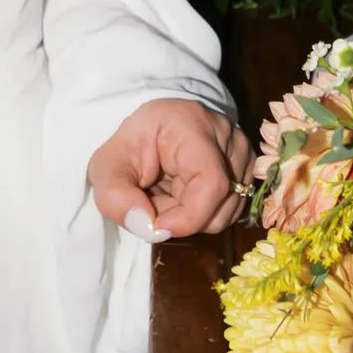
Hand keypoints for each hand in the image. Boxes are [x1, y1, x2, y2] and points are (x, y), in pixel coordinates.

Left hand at [88, 99, 250, 241]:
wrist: (151, 130)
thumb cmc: (131, 145)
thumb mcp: (106, 167)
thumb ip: (115, 196)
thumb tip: (150, 227)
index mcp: (193, 124)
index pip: (211, 183)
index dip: (187, 217)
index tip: (156, 225)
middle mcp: (228, 137)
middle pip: (219, 206)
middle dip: (181, 218)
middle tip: (154, 200)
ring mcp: (242, 154)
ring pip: (226, 214)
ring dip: (191, 217)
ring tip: (168, 194)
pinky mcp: (246, 172)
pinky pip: (229, 212)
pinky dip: (202, 214)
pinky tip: (183, 195)